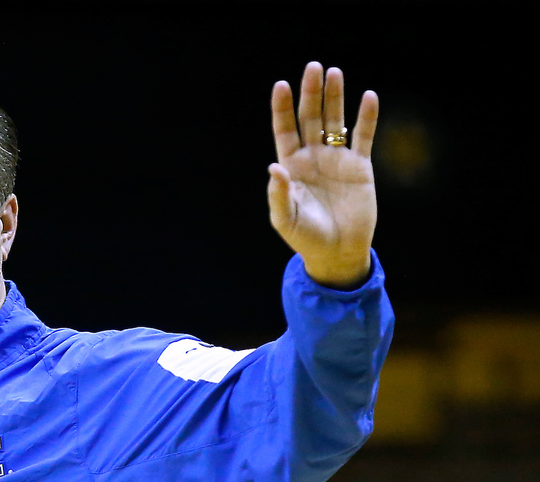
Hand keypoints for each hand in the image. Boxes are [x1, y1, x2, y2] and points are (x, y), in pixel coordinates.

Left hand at [268, 62, 378, 288]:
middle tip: (314, 67)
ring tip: (335, 72)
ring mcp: (337, 160)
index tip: (281, 84)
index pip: (285, 130)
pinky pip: (364, 137)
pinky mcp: (360, 167)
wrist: (338, 252)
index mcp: (291, 167)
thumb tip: (273, 167)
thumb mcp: (285, 218)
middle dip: (311, 94)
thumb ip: (278, 193)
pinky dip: (367, 118)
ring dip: (336, 98)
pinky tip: (369, 96)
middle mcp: (313, 158)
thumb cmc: (306, 238)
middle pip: (311, 118)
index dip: (282, 108)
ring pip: (336, 122)